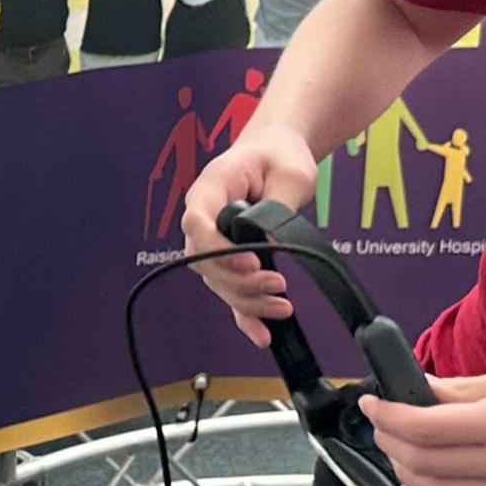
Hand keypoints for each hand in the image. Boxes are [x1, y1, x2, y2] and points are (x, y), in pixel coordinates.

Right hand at [179, 125, 322, 344]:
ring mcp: (213, 239)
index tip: (251, 262)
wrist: (276, 152)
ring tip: (282, 307)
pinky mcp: (229, 257)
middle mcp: (203, 216)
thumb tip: (269, 246)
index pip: (196, 222)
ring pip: (217, 282)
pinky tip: (261, 334)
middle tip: (277, 286)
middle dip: (240, 282)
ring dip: (246, 300)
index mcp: (210, 187)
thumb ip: (276, 209)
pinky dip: (243, 315)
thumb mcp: (289, 174)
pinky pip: (229, 291)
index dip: (218, 248)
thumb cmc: (278, 155)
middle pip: (205, 261)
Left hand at [362, 366, 485, 485]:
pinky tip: (429, 480)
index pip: (424, 428)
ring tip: (401, 450)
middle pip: (424, 463)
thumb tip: (420, 389)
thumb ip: (470, 389)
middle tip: (383, 422)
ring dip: (408, 474)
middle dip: (390, 443)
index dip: (386, 416)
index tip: (371, 402)